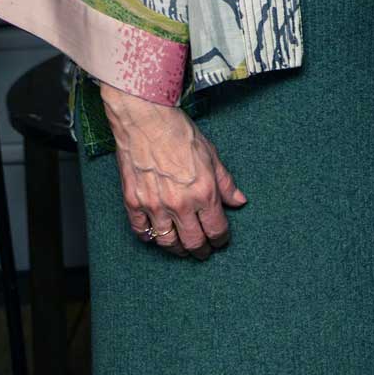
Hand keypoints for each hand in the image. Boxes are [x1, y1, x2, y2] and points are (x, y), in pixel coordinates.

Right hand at [99, 84, 246, 259]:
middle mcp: (180, 204)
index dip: (221, 239)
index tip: (221, 241)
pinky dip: (150, 237)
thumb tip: (239, 201)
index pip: (216, 229)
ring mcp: (154, 206)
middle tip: (204, 252)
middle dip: (202, 251)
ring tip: (183, 249)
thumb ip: (226, 183)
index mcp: (203, 193)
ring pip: (167, 242)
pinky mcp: (133, 203)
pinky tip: (157, 235)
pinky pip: (142, 231)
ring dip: (177, 249)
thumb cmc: (181, 134)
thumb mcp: (212, 156)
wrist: (147, 122)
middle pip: (193, 242)